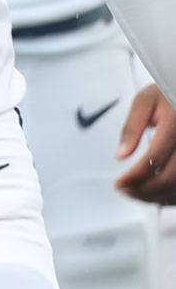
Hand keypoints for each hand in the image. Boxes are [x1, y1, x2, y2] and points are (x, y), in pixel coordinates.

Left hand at [115, 84, 175, 202]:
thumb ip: (131, 128)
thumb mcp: (144, 101)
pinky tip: (155, 194)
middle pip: (170, 177)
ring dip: (157, 196)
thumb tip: (122, 155)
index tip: (118, 184)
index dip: (134, 176)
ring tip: (136, 193)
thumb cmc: (167, 92)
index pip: (154, 158)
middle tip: (124, 191)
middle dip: (144, 190)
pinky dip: (170, 195)